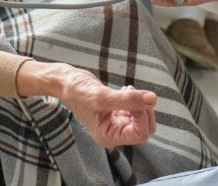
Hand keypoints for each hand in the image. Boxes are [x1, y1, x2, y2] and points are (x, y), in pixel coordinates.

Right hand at [18, 62, 156, 146]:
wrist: (64, 81)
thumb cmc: (76, 91)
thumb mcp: (101, 96)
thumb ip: (128, 100)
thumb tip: (153, 99)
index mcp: (108, 136)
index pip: (140, 134)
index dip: (143, 116)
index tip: (135, 98)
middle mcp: (113, 132)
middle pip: (145, 128)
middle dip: (144, 110)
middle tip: (133, 93)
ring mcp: (115, 122)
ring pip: (142, 119)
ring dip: (140, 103)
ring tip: (127, 89)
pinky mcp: (116, 111)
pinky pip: (136, 110)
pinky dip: (136, 99)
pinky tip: (126, 90)